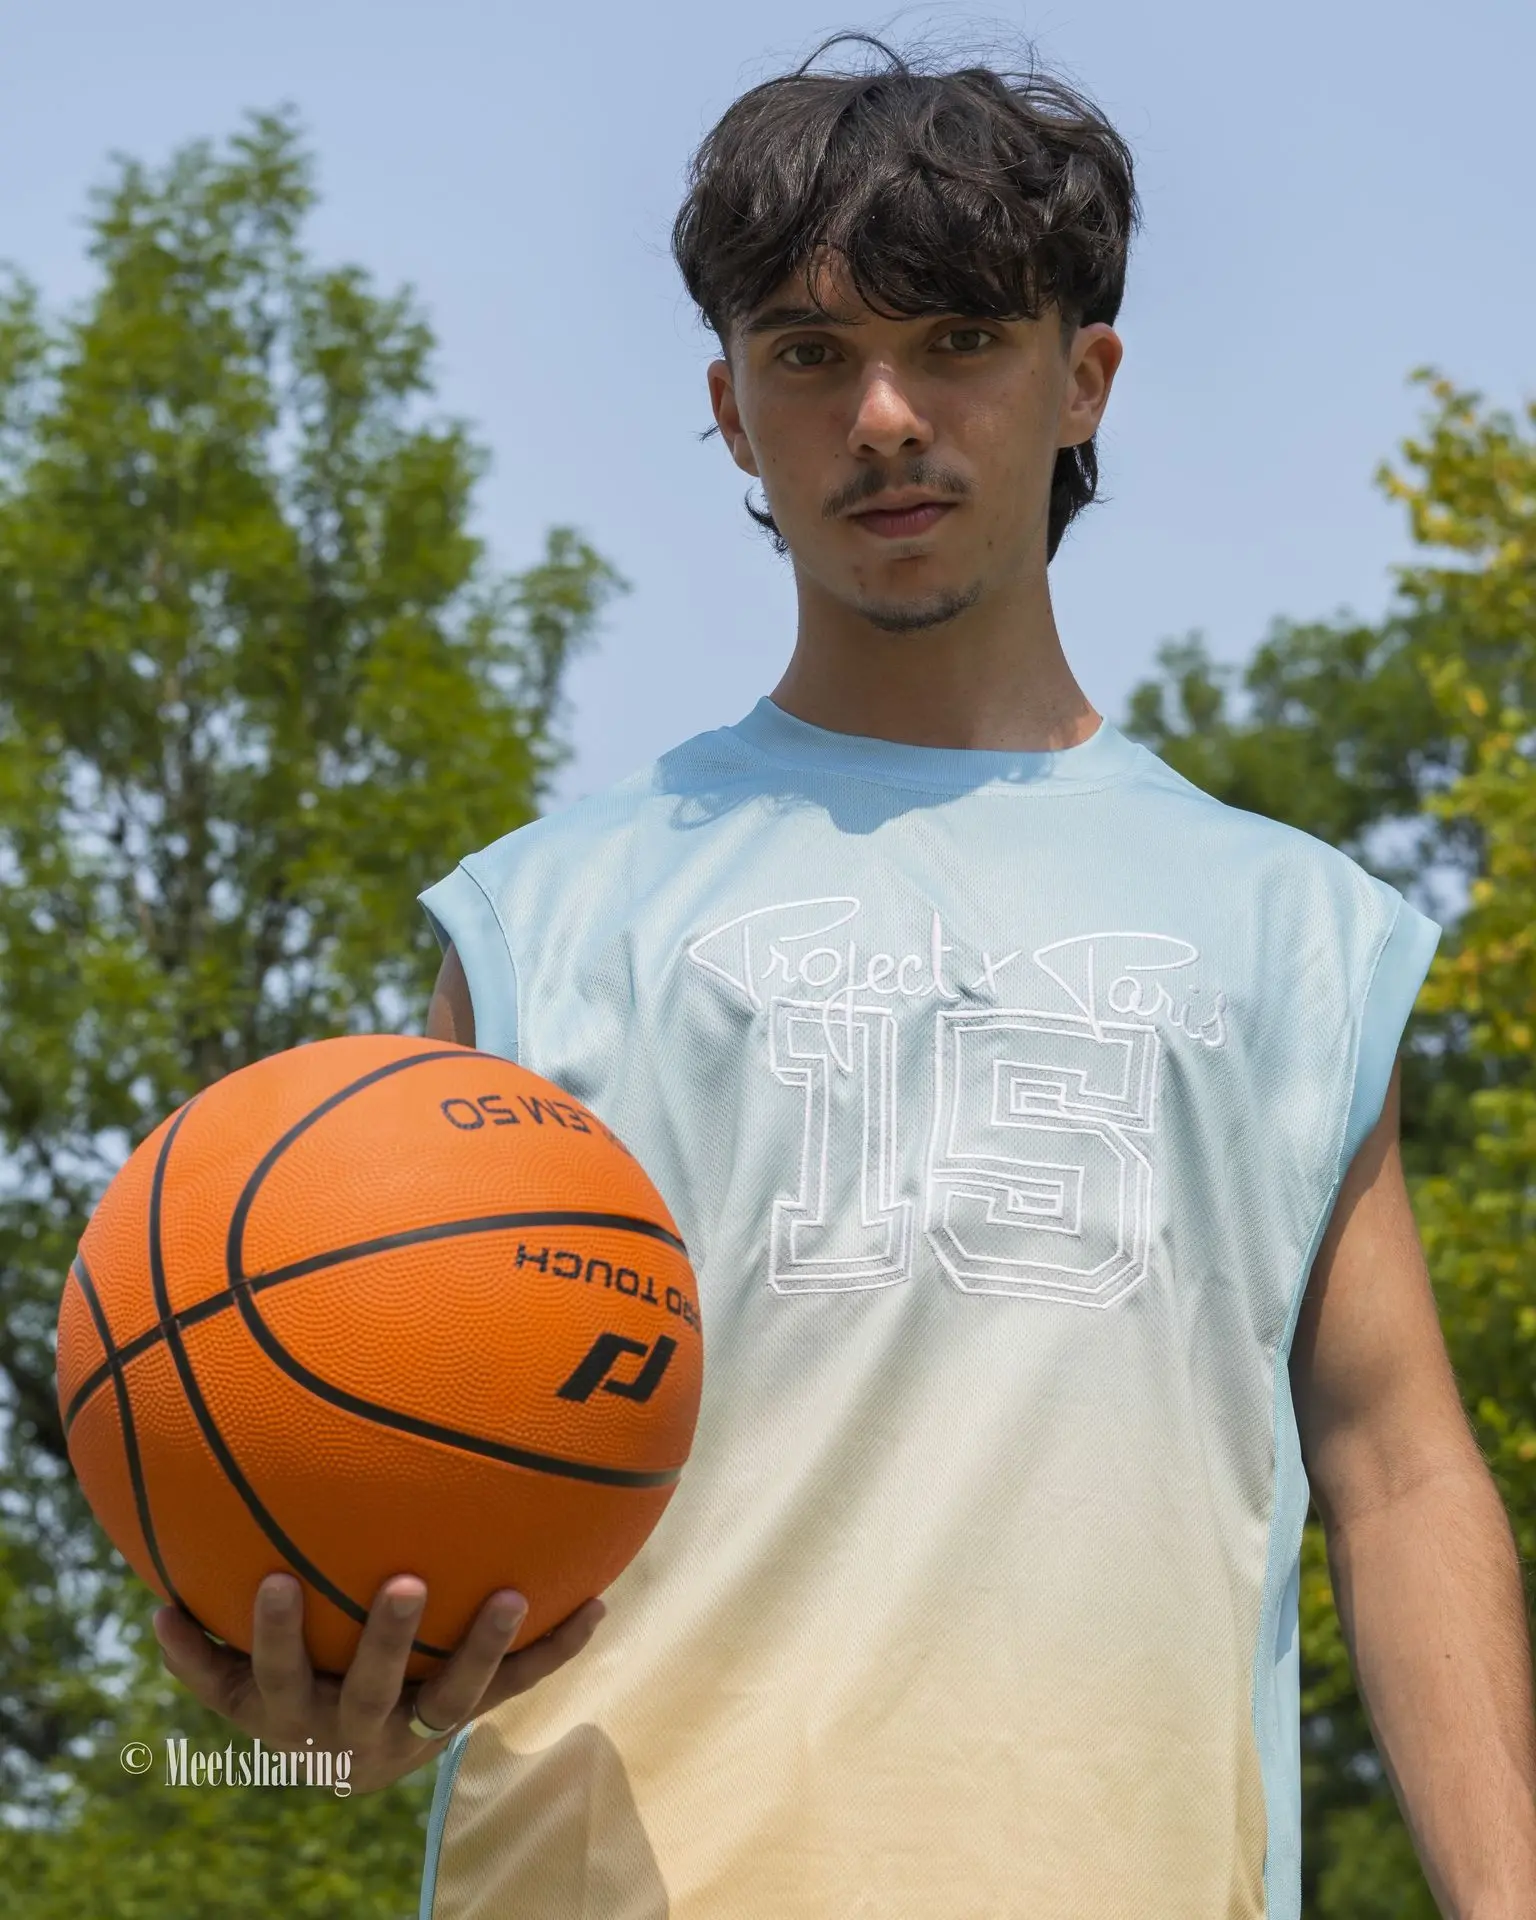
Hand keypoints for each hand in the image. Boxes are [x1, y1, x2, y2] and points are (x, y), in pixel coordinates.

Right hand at [153, 1572, 605, 1794]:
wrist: (347, 1764)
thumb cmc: (286, 1693)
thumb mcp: (236, 1689)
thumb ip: (202, 1656)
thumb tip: (158, 1604)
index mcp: (295, 1721)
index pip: (277, 1679)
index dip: (275, 1637)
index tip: (274, 1581)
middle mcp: (360, 1735)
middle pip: (375, 1692)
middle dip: (389, 1640)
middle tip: (405, 1582)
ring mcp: (420, 1730)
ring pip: (457, 1696)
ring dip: (485, 1646)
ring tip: (511, 1594)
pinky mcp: (469, 1719)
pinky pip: (517, 1687)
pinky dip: (559, 1649)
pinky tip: (599, 1602)